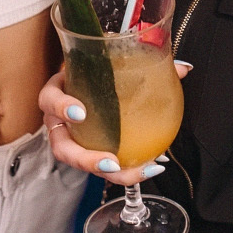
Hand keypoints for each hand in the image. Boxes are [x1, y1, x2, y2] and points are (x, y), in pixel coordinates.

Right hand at [39, 62, 192, 185]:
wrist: (89, 79)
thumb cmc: (95, 71)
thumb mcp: (109, 61)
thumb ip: (141, 60)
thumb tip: (183, 68)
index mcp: (59, 92)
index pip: (50, 99)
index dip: (61, 107)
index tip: (80, 113)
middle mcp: (60, 121)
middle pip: (62, 147)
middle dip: (85, 159)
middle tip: (110, 163)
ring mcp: (72, 139)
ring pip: (82, 164)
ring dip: (106, 171)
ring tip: (134, 172)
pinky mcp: (86, 151)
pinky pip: (101, 166)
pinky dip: (125, 171)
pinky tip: (148, 167)